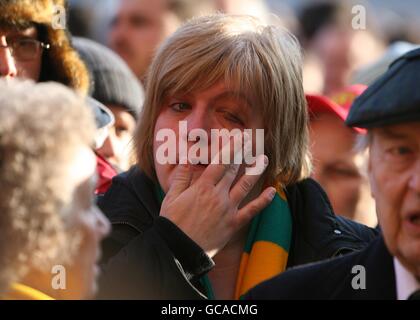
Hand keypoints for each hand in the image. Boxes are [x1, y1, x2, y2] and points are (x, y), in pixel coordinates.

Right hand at [159, 134, 275, 256]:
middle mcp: (218, 195)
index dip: (231, 147)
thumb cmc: (172, 222)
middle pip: (234, 169)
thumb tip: (187, 157)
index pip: (220, 161)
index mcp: (202, 187)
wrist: (179, 249)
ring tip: (264, 159)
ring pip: (246, 186)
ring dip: (256, 171)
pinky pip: (252, 211)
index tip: (239, 136)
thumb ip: (181, 176)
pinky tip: (273, 191)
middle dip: (243, 153)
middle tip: (252, 141)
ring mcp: (228, 209)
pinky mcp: (234, 224)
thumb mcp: (172, 196)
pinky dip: (264, 201)